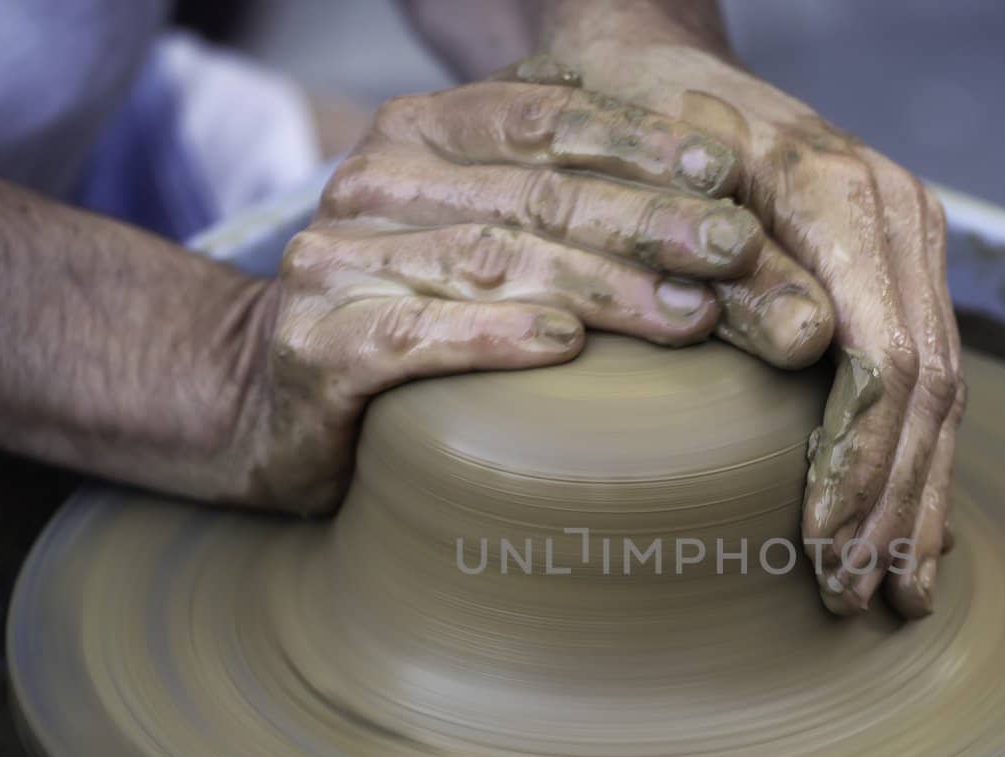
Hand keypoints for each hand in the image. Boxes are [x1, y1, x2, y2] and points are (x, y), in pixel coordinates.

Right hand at [235, 68, 770, 513]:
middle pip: (533, 193)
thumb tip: (699, 180)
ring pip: (491, 261)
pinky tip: (564, 346)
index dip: (637, 140)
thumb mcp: (474, 225)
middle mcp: (374, 183)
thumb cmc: (410, 308)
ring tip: (689, 314)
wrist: (271, 391)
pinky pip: (419, 335)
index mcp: (418, 134)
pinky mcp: (319, 344)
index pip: (540, 117)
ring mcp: (339, 262)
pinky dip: (496, 338)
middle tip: (734, 252)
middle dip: (645, 219)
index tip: (723, 172)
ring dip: (601, 286)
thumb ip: (551, 190)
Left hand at [544, 41, 965, 617]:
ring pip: (943, 393)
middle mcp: (899, 220)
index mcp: (849, 198)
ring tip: (900, 593)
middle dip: (895, 505)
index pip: (886, 361)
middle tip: (863, 600)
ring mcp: (907, 243)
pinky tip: (914, 524)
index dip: (860, 463)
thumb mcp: (661, 181)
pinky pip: (927, 375)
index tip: (822, 549)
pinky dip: (919, 458)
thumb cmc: (639, 120)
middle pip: (928, 391)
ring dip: (918, 500)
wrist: (660, 63)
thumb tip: (811, 348)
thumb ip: (737, 264)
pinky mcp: (896, 268)